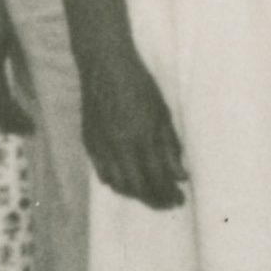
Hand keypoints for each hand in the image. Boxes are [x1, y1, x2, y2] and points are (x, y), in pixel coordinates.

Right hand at [68, 23, 185, 211]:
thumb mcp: (163, 114)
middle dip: (155, 199)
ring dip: (137, 195)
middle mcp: (119, 146)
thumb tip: (181, 176)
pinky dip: (117, 183)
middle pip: (138, 186)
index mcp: (141, 137)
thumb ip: (170, 147)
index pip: (157, 177)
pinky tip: (129, 184)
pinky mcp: (88, 142)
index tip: (180, 199)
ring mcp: (101, 146)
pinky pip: (102, 172)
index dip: (169, 193)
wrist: (105, 67)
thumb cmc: (140, 87)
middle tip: (170, 203)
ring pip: (118, 184)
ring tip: (152, 196)